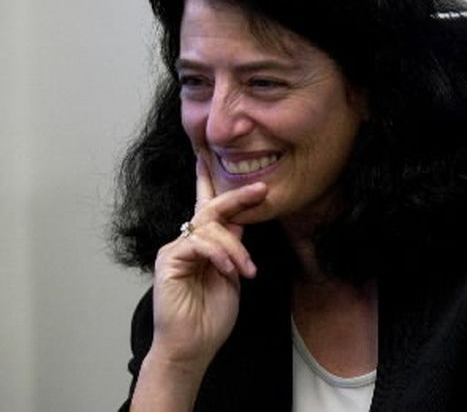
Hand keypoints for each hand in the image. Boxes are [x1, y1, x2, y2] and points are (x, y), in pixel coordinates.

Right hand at [149, 156, 266, 373]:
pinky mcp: (168, 260)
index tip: (207, 155)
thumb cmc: (212, 316)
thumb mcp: (233, 274)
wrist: (193, 346)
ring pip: (210, 227)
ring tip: (246, 270)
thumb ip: (233, 247)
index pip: (206, 206)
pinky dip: (219, 255)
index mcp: (202, 243)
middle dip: (237, 197)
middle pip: (211, 208)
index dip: (207, 181)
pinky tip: (229, 271)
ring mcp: (175, 249)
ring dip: (235, 248)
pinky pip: (199, 244)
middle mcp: (186, 241)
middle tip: (261, 190)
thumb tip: (242, 221)